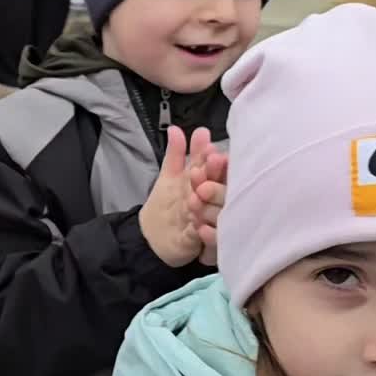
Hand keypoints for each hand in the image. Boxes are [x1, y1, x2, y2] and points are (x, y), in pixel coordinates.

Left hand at [139, 127, 220, 267]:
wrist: (152, 236)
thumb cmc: (167, 204)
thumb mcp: (170, 176)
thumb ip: (176, 154)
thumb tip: (175, 129)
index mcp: (211, 184)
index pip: (219, 171)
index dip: (215, 163)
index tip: (210, 153)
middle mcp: (217, 203)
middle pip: (223, 190)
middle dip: (213, 181)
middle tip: (199, 174)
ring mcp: (215, 224)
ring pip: (219, 215)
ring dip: (208, 207)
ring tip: (194, 200)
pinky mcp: (209, 246)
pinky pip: (213, 242)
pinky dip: (207, 235)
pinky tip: (198, 228)